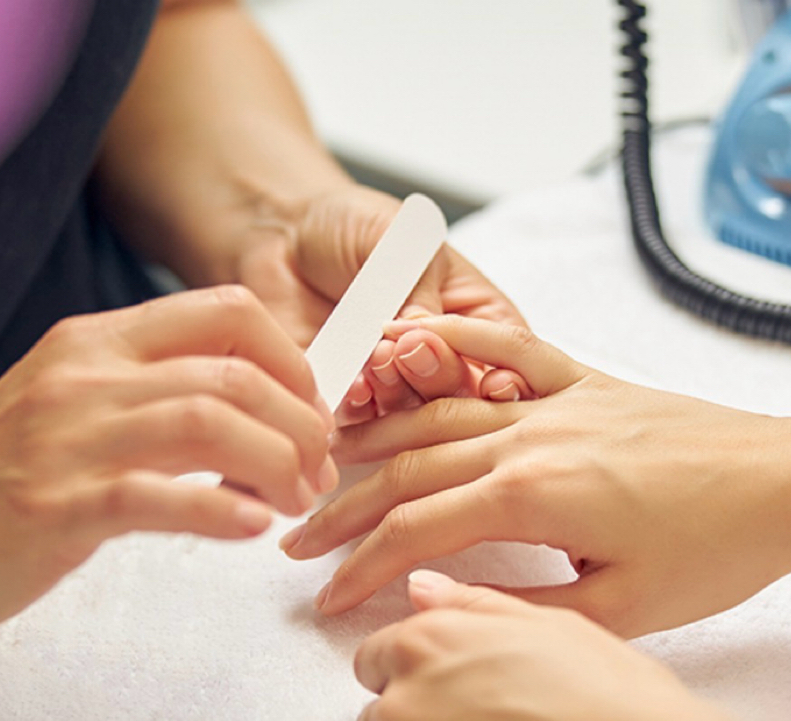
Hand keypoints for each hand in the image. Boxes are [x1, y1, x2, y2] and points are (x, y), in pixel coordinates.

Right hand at [0, 286, 335, 634]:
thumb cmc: (10, 472)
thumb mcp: (85, 406)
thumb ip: (164, 396)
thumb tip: (264, 414)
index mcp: (101, 343)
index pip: (227, 313)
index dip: (292, 361)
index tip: (312, 410)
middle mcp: (87, 377)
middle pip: (233, 375)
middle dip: (300, 426)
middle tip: (317, 472)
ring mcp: (67, 440)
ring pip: (206, 422)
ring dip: (275, 465)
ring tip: (294, 501)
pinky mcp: (53, 506)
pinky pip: (154, 497)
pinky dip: (218, 510)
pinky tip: (251, 527)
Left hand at [234, 185, 530, 420]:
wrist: (284, 232)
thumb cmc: (355, 226)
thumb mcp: (404, 244)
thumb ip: (423, 294)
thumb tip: (428, 339)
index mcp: (476, 322)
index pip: (506, 363)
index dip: (505, 379)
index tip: (492, 383)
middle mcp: (443, 363)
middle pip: (463, 399)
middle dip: (440, 378)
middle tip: (411, 349)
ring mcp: (399, 388)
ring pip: (417, 418)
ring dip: (401, 393)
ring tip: (378, 358)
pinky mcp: (352, 403)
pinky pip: (364, 423)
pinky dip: (362, 406)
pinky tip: (355, 384)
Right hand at [282, 315, 790, 636]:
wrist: (787, 483)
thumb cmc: (715, 551)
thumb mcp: (618, 608)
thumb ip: (516, 606)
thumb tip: (433, 599)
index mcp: (530, 494)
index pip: (414, 532)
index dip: (360, 567)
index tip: (323, 594)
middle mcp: (528, 437)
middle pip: (408, 469)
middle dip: (343, 507)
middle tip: (296, 532)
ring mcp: (552, 401)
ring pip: (438, 413)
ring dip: (377, 438)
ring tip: (328, 457)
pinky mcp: (583, 381)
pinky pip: (506, 354)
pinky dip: (454, 347)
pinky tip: (412, 345)